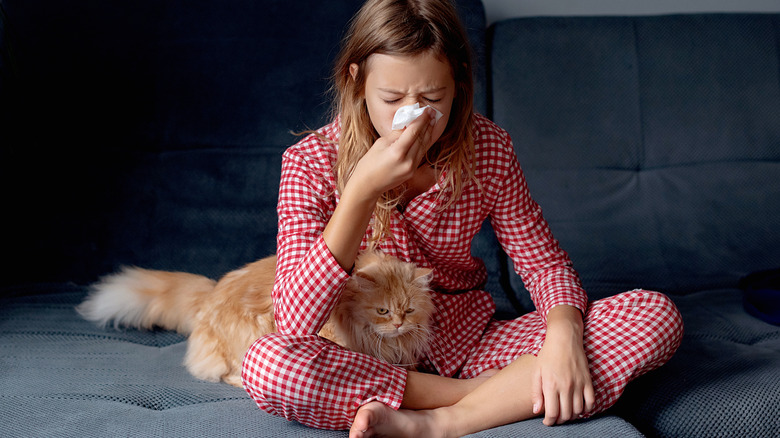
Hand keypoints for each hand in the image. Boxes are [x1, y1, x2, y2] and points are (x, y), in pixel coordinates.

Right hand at [348, 107, 435, 199]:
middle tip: (432, 112)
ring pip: (423, 146)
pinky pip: (420, 154)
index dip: (421, 119)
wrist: (367, 186)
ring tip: (432, 121)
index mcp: (397, 152)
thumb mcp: (380, 144)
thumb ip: (396, 133)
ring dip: (428, 133)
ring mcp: (411, 168)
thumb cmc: (369, 163)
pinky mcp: (412, 172)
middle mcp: (407, 161)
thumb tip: (407, 123)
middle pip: (421, 139)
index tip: (427, 110)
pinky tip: (425, 135)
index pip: (414, 132)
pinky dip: (423, 143)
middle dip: (427, 124)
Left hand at [531, 306, 594, 425]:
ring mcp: (579, 384)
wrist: (564, 339)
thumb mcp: (536, 372)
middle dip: (560, 420)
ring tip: (565, 413)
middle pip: (566, 414)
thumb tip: (537, 411)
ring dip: (572, 416)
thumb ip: (536, 393)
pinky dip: (586, 409)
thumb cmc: (548, 355)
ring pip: (578, 411)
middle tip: (555, 418)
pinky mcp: (588, 381)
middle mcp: (566, 387)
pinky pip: (591, 402)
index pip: (552, 413)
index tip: (547, 422)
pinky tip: (579, 408)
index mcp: (551, 385)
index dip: (549, 421)